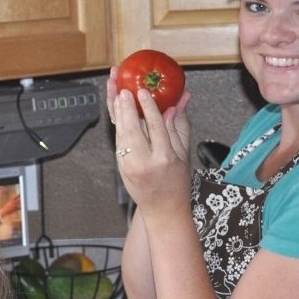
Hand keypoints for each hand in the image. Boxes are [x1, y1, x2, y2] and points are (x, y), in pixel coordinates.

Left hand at [107, 67, 191, 213]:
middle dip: (126, 106)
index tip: (144, 91)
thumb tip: (181, 101)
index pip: (155, 127)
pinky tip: (116, 111)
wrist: (163, 209)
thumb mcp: (183, 154)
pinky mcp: (121, 168)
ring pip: (121, 134)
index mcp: (164, 159)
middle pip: (133, 129)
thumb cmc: (177, 184)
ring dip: (117, 112)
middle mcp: (144, 163)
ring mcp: (129, 166)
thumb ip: (180, 126)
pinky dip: (117, 124)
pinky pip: (118, 142)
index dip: (149, 107)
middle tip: (123, 88)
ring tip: (115, 92)